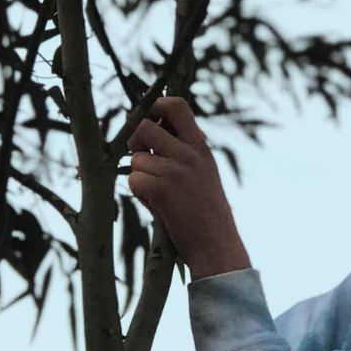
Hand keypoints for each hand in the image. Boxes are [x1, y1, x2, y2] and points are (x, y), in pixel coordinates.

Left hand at [127, 97, 250, 280]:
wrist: (217, 245)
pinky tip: (156, 204)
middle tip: (143, 159)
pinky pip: (133, 180)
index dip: (154, 107)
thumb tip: (151, 127)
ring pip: (135, 159)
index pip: (175, 105)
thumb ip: (184, 149)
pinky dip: (138, 193)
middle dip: (135, 142)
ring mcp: (175, 171)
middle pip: (144, 127)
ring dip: (139, 176)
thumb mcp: (204, 171)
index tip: (148, 121)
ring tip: (158, 192)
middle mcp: (189, 154)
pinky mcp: (162, 191)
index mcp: (200, 146)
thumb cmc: (207, 210)